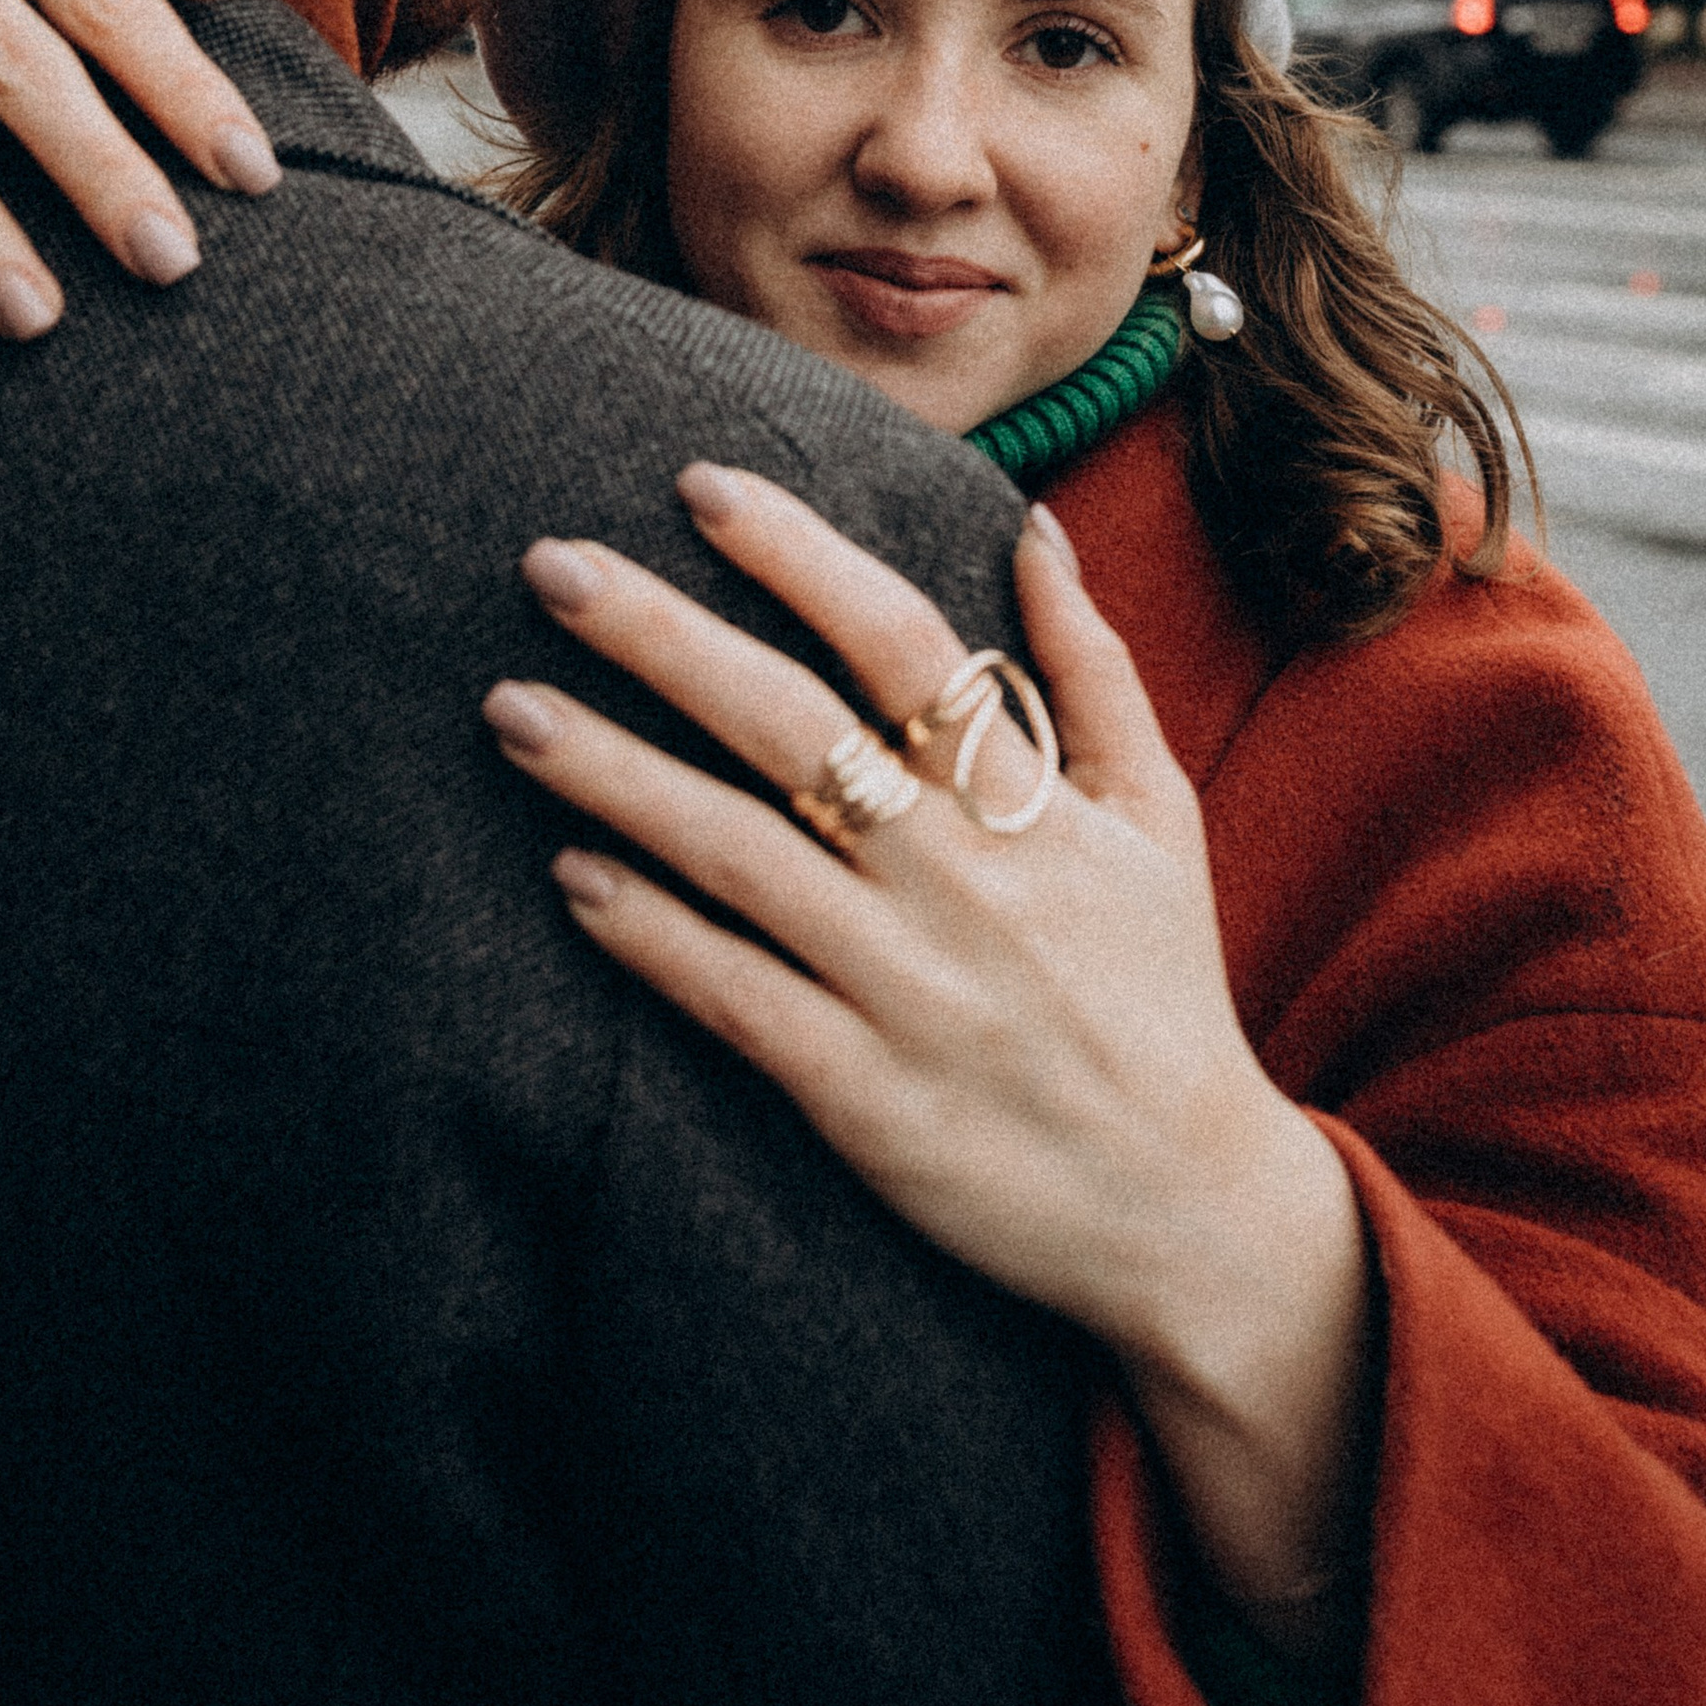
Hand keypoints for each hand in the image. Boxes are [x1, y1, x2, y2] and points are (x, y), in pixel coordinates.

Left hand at [484, 469, 1375, 1642]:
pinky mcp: (867, 1099)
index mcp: (1031, 804)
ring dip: (614, 774)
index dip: (798, 555)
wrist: (1196, 1220)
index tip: (698, 485)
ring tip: (509, 709)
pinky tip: (570, 874)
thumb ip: (1092, 667)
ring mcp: (911, 990)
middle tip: (548, 563)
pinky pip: (736, 998)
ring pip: (739, 855)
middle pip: (792, 727)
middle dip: (661, 636)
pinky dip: (650, 933)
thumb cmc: (1163, 995)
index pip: (901, 641)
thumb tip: (1035, 523)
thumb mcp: (1162, 818)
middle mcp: (965, 882)